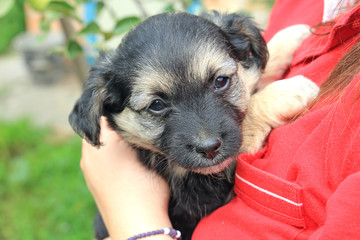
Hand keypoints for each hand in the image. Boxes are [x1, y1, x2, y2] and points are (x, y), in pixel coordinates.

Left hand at [80, 117, 171, 238]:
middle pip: (98, 125)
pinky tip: (122, 157)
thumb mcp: (152, 156)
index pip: (105, 111)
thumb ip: (144, 136)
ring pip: (96, 141)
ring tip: (128, 137)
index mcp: (104, 142)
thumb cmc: (148, 190)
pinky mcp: (90, 179)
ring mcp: (88, 168)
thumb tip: (144, 120)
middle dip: (114, 120)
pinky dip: (105, 150)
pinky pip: (95, 155)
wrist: (137, 226)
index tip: (132, 106)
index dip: (120, 105)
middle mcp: (90, 152)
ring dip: (109, 136)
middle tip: (133, 119)